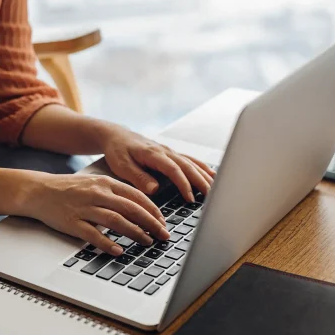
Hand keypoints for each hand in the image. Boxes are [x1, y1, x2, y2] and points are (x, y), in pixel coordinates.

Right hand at [21, 172, 169, 255]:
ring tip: (147, 242)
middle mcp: (97, 193)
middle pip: (131, 209)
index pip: (136, 196)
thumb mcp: (95, 183)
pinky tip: (118, 250)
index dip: (153, 210)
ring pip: (116, 221)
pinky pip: (93, 235)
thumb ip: (116, 193)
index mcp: (105, 183)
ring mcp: (85, 208)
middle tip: (163, 235)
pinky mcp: (73, 222)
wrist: (40, 190)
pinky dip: (108, 243)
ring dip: (135, 232)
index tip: (163, 222)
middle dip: (151, 223)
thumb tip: (141, 207)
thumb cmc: (70, 189)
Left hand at [98, 125, 215, 201]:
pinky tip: (212, 175)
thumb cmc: (117, 151)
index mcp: (153, 154)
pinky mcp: (170, 153)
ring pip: (192, 162)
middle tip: (212, 196)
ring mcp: (169, 151)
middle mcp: (165, 151)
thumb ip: (138, 177)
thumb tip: (154, 189)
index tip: (190, 198)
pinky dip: (202, 167)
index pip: (173, 169)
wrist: (116, 136)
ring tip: (218, 188)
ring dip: (205, 174)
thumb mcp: (122, 166)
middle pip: (188, 165)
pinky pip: (190, 160)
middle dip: (201, 181)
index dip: (183, 184)